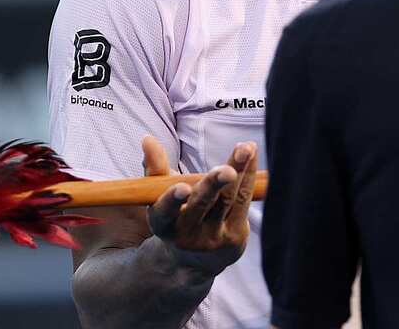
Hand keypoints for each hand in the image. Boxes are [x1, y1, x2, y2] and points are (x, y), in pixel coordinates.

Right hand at [142, 135, 257, 279]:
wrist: (196, 259)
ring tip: (245, 149)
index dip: (173, 200)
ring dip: (239, 171)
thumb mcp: (161, 196)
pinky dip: (249, 175)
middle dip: (214, 185)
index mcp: (163, 223)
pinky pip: (243, 200)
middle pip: (202, 206)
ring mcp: (213, 238)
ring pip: (227, 200)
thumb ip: (155, 167)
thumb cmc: (176, 215)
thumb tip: (148, 139)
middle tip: (227, 170)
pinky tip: (251, 154)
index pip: (165, 213)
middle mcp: (187, 234)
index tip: (182, 188)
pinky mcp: (235, 237)